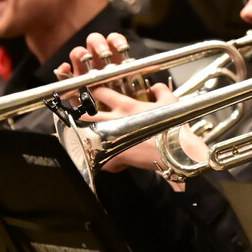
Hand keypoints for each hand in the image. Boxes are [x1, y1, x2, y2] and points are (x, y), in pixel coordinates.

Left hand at [55, 31, 178, 172]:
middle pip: (87, 115)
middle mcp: (116, 121)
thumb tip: (154, 86)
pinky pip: (103, 162)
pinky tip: (105, 164)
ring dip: (82, 135)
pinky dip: (103, 163)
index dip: (94, 90)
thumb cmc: (173, 125)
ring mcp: (113, 140)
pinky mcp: (116, 157)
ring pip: (88, 137)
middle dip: (79, 113)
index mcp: (127, 106)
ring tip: (78, 136)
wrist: (175, 150)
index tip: (91, 91)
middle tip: (76, 112)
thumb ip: (160, 90)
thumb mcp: (171, 102)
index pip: (102, 93)